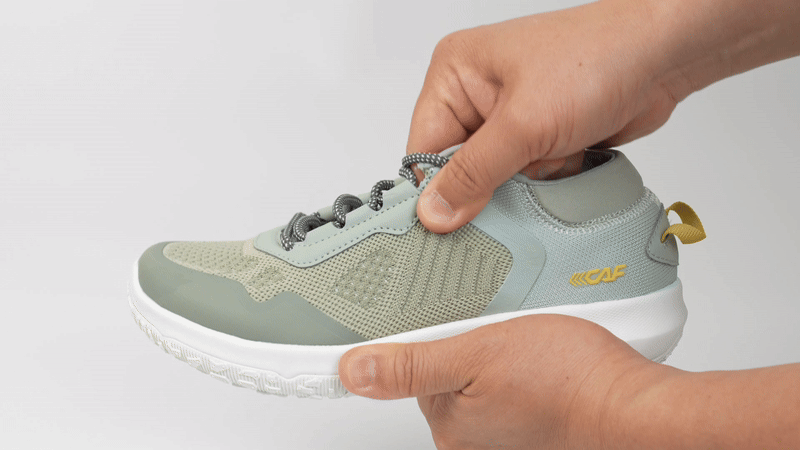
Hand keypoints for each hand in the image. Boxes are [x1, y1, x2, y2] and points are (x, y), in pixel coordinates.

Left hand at [338, 314, 671, 449]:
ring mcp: (502, 433)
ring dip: (491, 350)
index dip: (429, 334)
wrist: (634, 405)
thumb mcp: (479, 355)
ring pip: (477, 376)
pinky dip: (515, 365)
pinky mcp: (528, 424)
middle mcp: (470, 437)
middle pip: (444, 372)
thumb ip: (414, 364)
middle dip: (463, 341)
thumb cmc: (570, 381)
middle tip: (496, 324)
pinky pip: (505, 386)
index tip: (451, 320)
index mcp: (449, 424)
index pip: (412, 367)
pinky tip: (537, 354)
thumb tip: (356, 371)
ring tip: (522, 339)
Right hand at [408, 0, 683, 233]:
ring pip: (496, 178)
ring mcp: (510, 115)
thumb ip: (474, 174)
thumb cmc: (596, 60)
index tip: (448, 227)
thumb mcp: (523, 124)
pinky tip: (569, 156)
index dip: (436, 190)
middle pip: (460, 168)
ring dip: (526, 181)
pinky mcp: (539, 134)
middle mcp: (476, 93)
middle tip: (517, 181)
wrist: (663, 56)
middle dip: (493, 182)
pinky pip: (526, 177)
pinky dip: (546, 179)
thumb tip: (432, 213)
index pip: (424, 148)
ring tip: (554, 156)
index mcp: (454, 74)